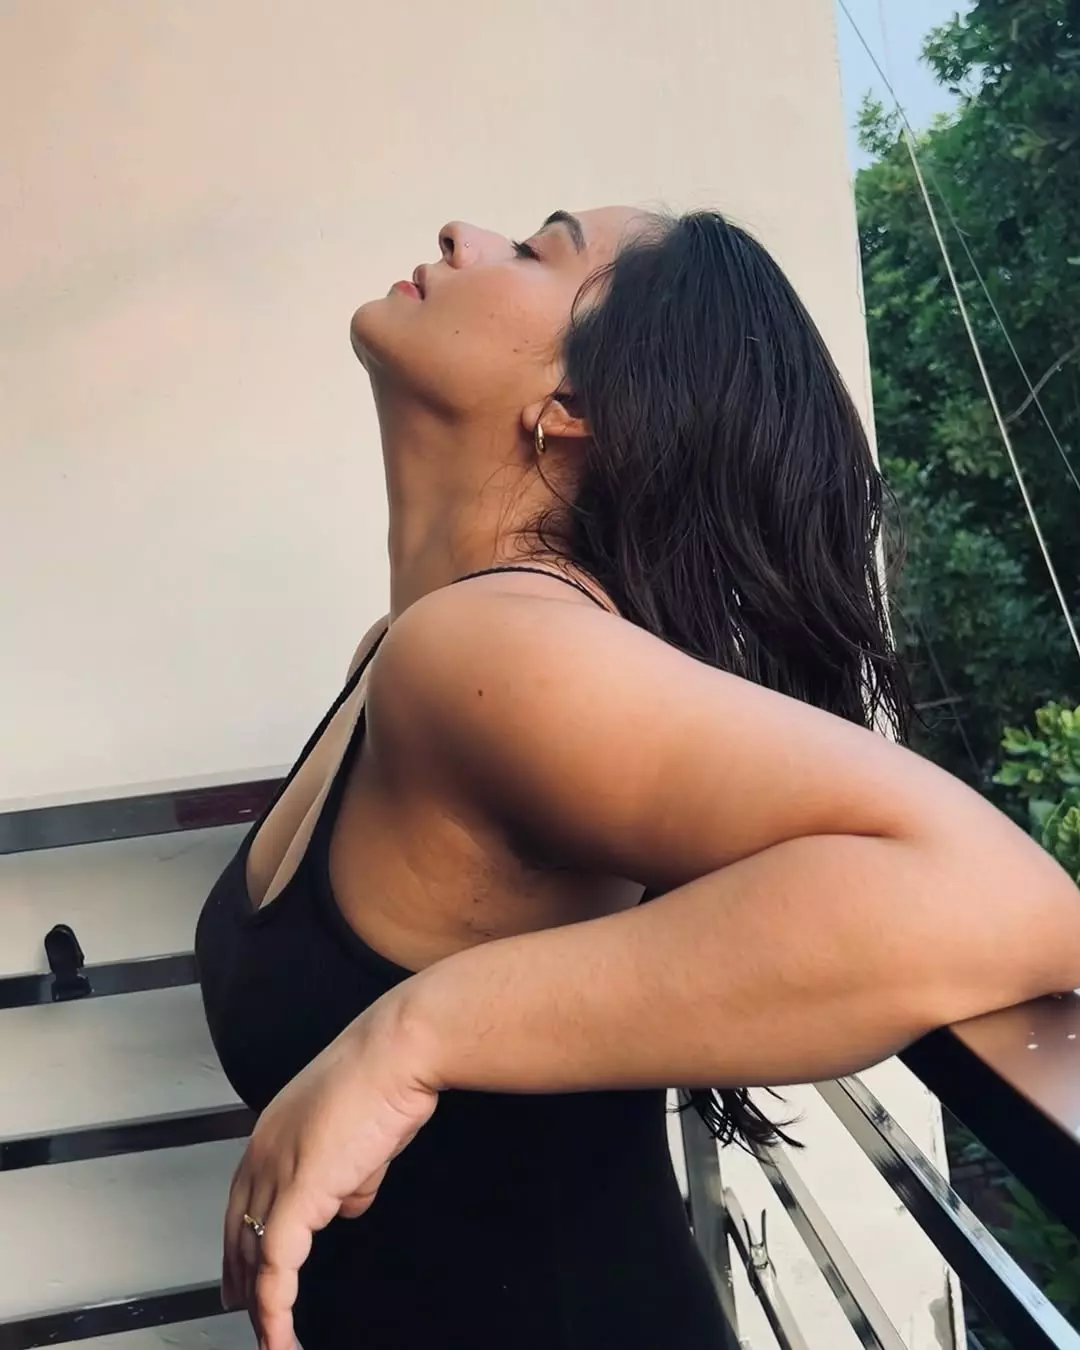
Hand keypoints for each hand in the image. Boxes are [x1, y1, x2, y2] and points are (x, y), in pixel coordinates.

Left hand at [222, 992, 438, 1349]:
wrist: (398, 1051)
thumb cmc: (389, 1077)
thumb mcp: (363, 1135)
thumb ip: (350, 1174)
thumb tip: (347, 1205)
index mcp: (273, 1131)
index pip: (244, 1201)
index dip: (239, 1243)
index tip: (241, 1274)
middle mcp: (264, 1151)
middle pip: (240, 1232)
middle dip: (240, 1280)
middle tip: (242, 1314)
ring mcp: (278, 1171)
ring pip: (255, 1256)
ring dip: (260, 1305)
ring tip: (269, 1340)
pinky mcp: (300, 1192)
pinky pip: (278, 1266)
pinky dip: (276, 1309)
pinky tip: (278, 1336)